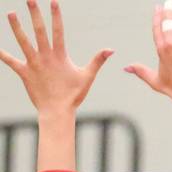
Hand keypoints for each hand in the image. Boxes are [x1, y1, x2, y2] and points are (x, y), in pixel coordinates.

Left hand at [0, 0, 111, 115]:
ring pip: (23, 42)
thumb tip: (111, 50)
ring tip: (11, 13)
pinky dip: (2, 55)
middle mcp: (45, 57)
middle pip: (39, 31)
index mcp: (60, 56)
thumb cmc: (73, 95)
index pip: (58, 31)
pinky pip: (11, 62)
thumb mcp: (87, 76)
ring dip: (16, 27)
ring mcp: (34, 64)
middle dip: (34, 14)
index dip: (56, 15)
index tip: (53, 2)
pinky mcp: (24, 73)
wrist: (57, 111)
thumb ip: (97, 61)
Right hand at [125, 0, 171, 106]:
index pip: (157, 27)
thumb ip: (140, 71)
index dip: (158, 16)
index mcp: (161, 49)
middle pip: (169, 20)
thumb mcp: (154, 80)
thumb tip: (127, 68)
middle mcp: (171, 43)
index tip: (158, 8)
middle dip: (170, 8)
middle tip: (171, 0)